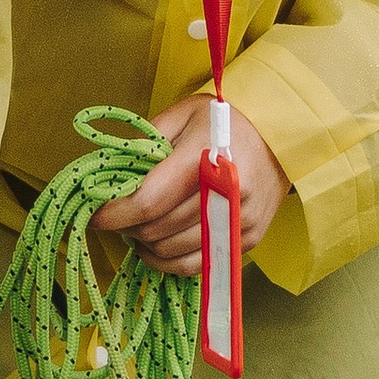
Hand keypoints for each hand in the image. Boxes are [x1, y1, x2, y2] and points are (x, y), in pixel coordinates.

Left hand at [94, 97, 289, 277]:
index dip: (115, 213)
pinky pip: (195, 265)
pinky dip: (167, 262)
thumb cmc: (228, 121)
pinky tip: (156, 248)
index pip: (149, 201)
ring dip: (145, 245)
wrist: (283, 135)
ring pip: (171, 252)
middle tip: (117, 215)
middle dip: (127, 227)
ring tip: (138, 228)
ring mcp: (239, 221)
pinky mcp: (247, 240)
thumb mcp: (185, 114)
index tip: (95, 214)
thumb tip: (110, 173)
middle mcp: (226, 194)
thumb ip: (146, 141)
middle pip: (157, 230)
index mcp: (205, 158)